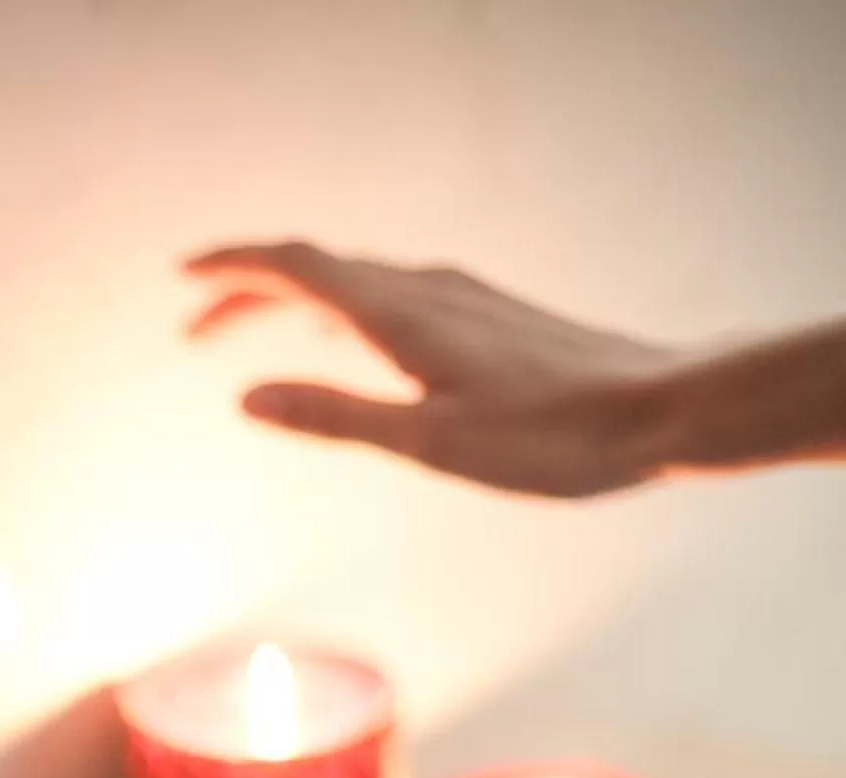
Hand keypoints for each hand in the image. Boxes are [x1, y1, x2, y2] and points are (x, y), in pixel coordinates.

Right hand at [186, 243, 683, 497]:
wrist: (663, 410)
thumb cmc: (552, 440)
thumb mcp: (429, 442)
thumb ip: (334, 415)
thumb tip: (245, 397)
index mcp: (401, 314)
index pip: (297, 268)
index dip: (232, 270)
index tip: (182, 279)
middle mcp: (426, 291)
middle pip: (317, 272)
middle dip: (249, 295)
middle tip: (194, 331)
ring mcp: (460, 299)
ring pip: (355, 285)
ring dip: (295, 307)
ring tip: (255, 340)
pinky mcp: (487, 318)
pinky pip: (392, 298)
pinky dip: (344, 314)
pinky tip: (351, 346)